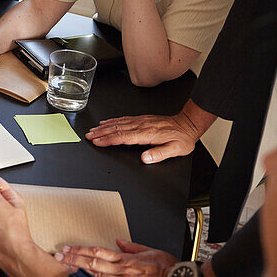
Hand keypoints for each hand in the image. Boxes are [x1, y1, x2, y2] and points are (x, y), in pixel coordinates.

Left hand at [55, 240, 180, 276]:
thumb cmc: (170, 271)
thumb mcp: (151, 251)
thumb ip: (133, 247)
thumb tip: (118, 241)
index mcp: (126, 260)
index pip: (98, 252)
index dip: (80, 250)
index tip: (67, 249)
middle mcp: (122, 271)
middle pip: (91, 263)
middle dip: (72, 260)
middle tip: (56, 257)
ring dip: (77, 273)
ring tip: (61, 270)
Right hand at [85, 111, 200, 163]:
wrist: (187, 124)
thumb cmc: (181, 138)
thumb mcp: (175, 150)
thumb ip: (159, 154)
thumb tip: (145, 158)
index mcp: (147, 134)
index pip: (123, 137)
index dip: (109, 139)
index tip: (97, 141)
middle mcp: (141, 126)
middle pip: (116, 129)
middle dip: (101, 133)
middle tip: (88, 136)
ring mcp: (140, 121)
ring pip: (118, 123)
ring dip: (104, 127)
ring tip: (92, 130)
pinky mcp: (141, 119)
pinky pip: (123, 119)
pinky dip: (112, 121)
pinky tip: (106, 122)